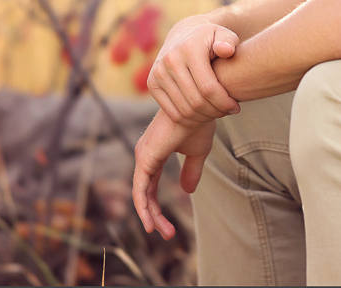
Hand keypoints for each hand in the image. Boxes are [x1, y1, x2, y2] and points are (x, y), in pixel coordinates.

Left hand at [133, 110, 216, 239]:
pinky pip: (140, 189)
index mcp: (153, 154)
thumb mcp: (198, 152)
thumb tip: (187, 191)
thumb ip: (191, 171)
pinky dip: (144, 208)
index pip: (150, 188)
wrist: (200, 105)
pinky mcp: (145, 158)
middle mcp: (144, 155)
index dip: (157, 209)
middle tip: (169, 235)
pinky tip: (150, 222)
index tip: (169, 228)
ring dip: (152, 217)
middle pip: (145, 194)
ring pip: (142, 195)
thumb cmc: (199, 123)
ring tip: (165, 233)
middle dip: (155, 217)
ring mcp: (142, 157)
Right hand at [147, 17, 240, 123]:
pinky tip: (203, 115)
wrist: (184, 34)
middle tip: (228, 112)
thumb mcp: (224, 35)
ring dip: (204, 117)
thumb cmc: (211, 39)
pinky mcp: (152, 84)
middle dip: (216, 111)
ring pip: (184, 110)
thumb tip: (226, 51)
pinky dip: (189, 119)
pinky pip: (172, 112)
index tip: (236, 107)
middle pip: (196, 101)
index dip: (224, 102)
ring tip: (217, 113)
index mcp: (189, 48)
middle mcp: (170, 60)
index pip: (208, 88)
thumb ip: (228, 42)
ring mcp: (158, 73)